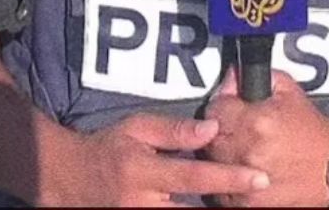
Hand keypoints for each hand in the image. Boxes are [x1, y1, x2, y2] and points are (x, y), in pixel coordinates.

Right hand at [44, 113, 270, 206]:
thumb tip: (213, 126)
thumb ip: (175, 130)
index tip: (259, 178)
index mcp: (144, 172)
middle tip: (260, 195)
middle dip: (226, 206)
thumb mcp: (136, 129)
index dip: (229, 178)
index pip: (196, 177)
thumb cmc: (107, 148)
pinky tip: (212, 207)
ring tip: (241, 204)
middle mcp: (142, 204)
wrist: (68, 178)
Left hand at [204, 69, 328, 206]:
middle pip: (210, 138)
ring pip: (213, 164)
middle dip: (222, 131)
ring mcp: (248, 182)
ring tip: (244, 151)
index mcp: (258, 122)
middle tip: (240, 131)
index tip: (230, 109)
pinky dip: (231, 181)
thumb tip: (232, 76)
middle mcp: (250, 153)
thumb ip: (255, 77)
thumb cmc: (312, 133)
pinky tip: (248, 170)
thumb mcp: (289, 91)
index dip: (222, 106)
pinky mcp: (249, 203)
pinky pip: (222, 190)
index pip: (214, 110)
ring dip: (223, 156)